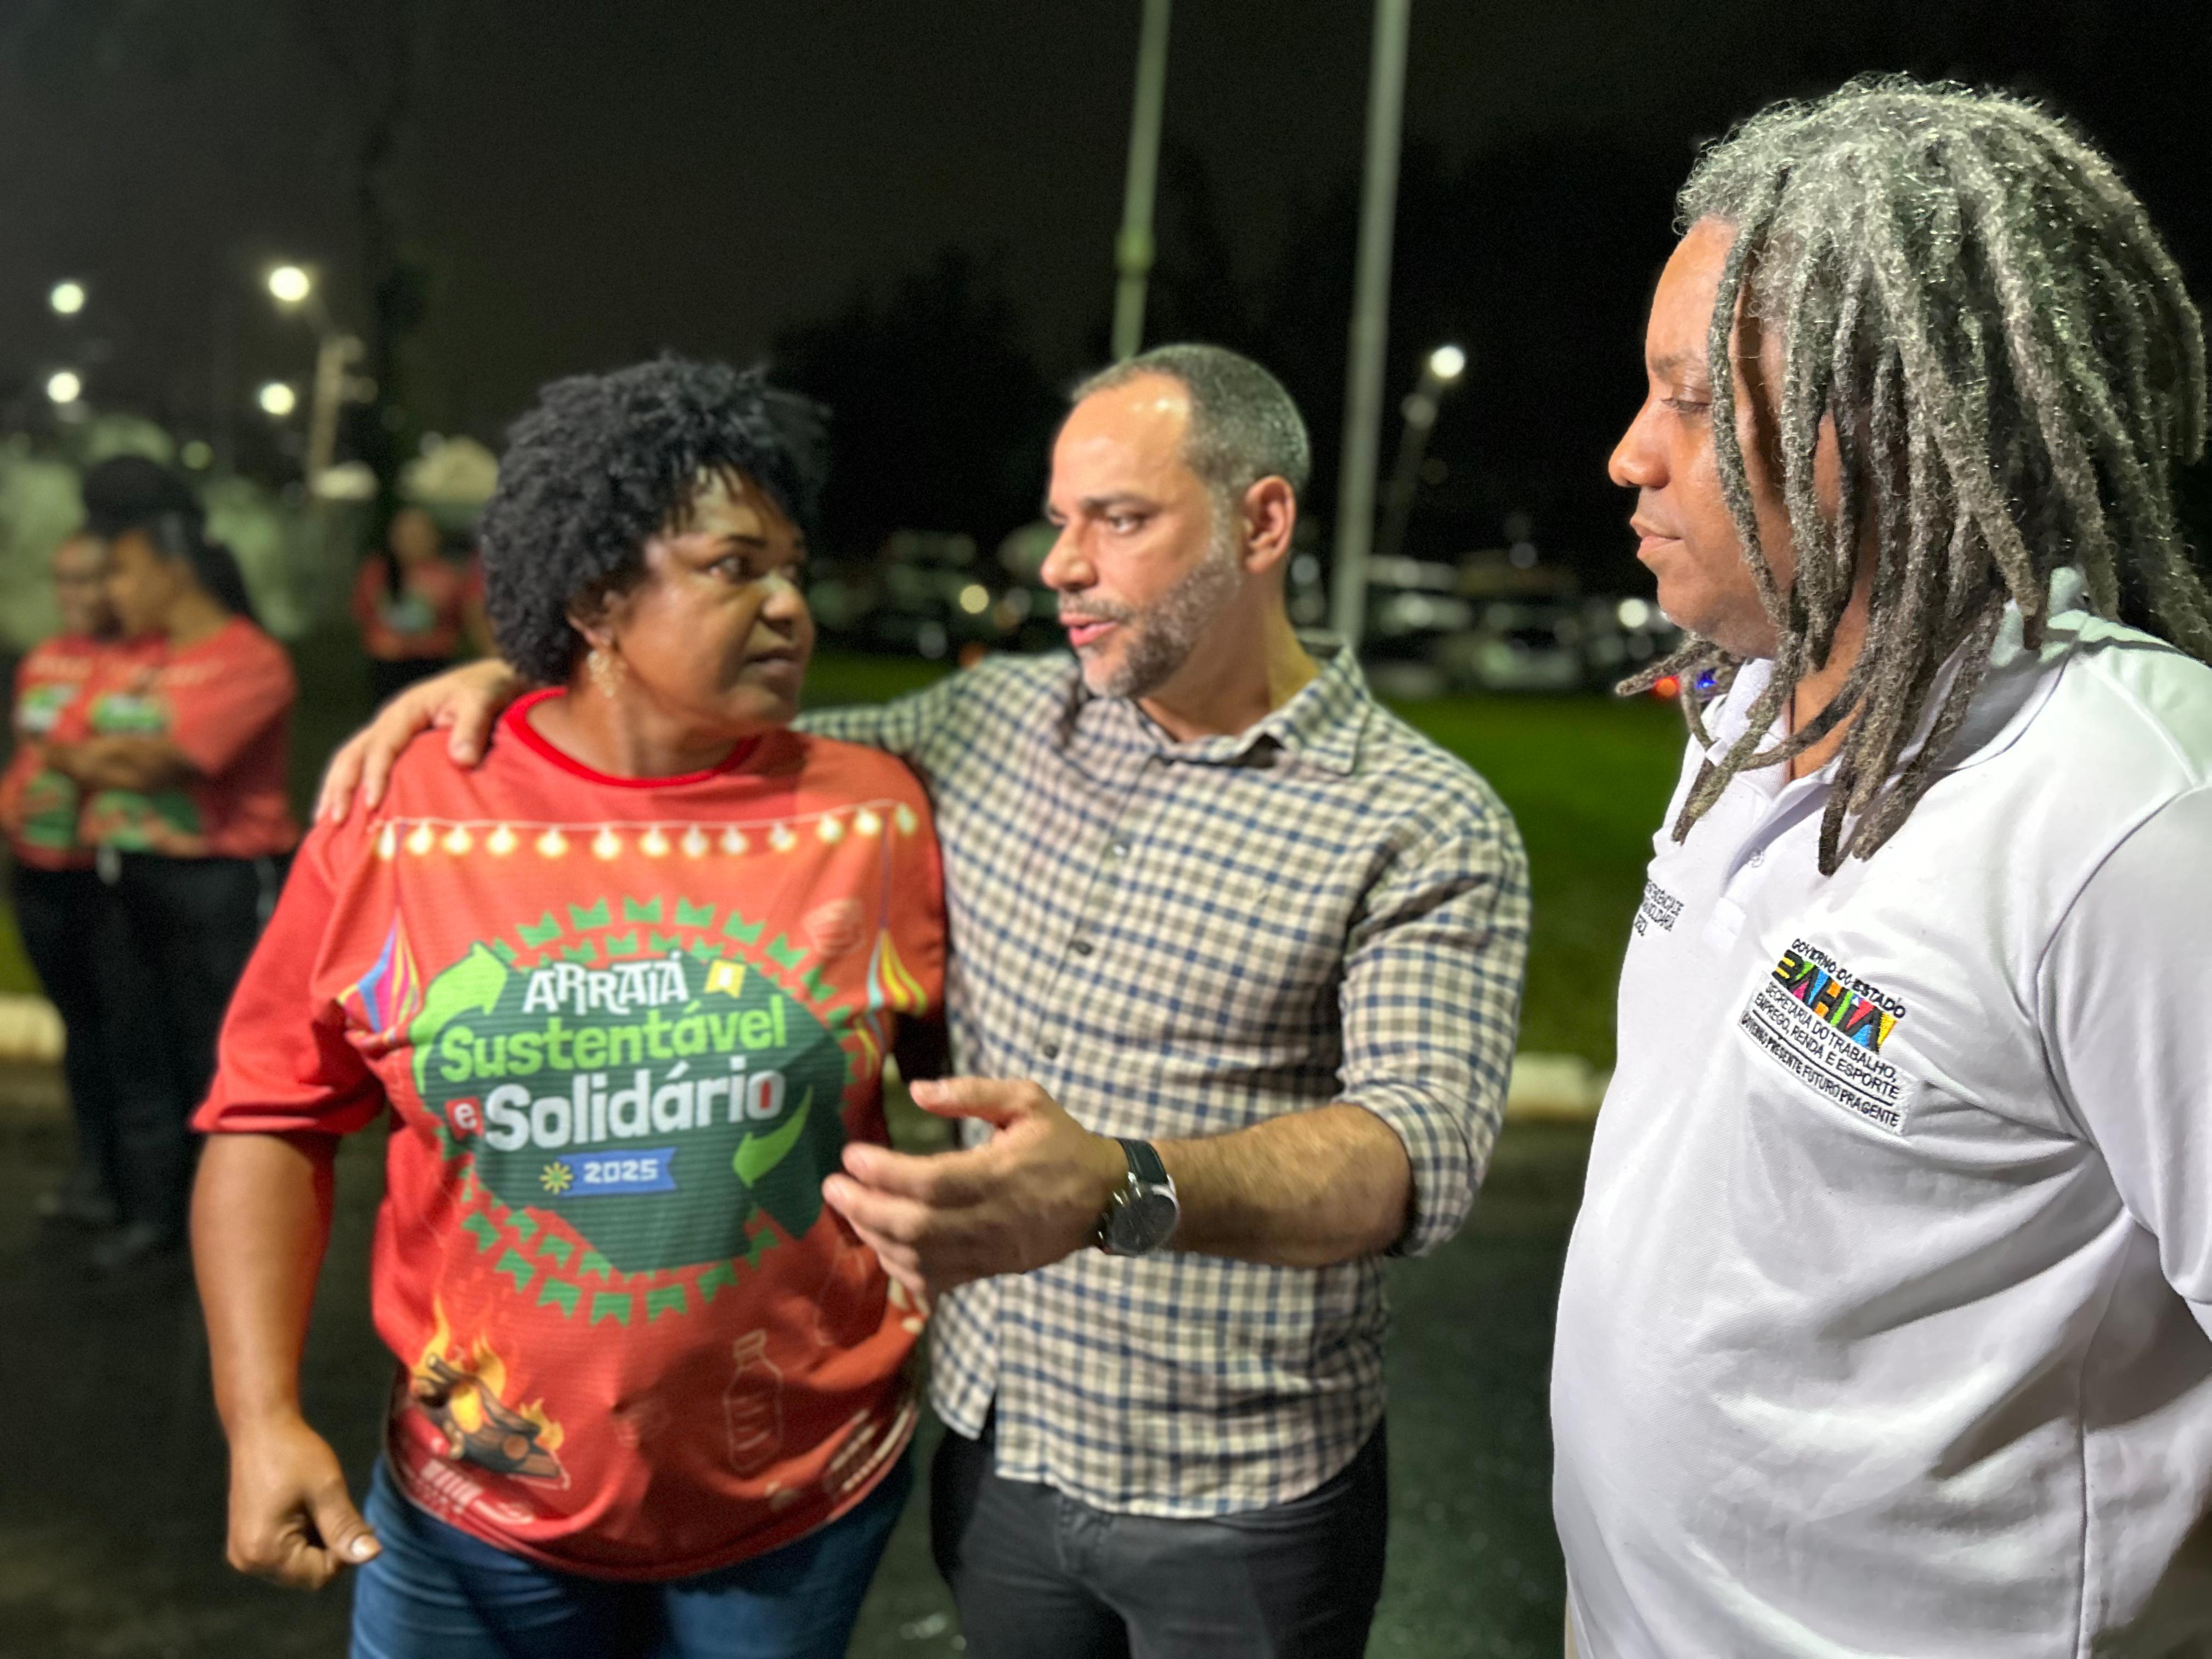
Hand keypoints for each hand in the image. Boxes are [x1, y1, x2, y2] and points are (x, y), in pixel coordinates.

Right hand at [223, 1413, 379, 1589]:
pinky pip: (285, 1553)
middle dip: (331, 1546)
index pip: (321, 1575)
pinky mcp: (247, 1542)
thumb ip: (346, 1528)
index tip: (352, 1516)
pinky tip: (305, 1507)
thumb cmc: (294, 1454)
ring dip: (318, 1540)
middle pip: (308, 1573)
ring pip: (299, 1563)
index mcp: (263, 1552)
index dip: (345, 1551)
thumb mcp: (327, 1490)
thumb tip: (372, 1556)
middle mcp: (247, 1561)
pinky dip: (303, 1536)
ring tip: (316, 1503)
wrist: (260, 1428)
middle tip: (335, 1505)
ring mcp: (244, 1553)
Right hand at [316, 658, 524, 820]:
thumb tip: (462, 760)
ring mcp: (387, 733)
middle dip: (342, 786)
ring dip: (335, 789)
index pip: (382, 745)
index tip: (372, 805)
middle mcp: (389, 721)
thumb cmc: (486, 690)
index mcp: (406, 710)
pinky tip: (342, 812)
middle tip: (335, 820)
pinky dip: (348, 787)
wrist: (489, 680)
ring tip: (324, 822)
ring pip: (349, 760)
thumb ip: (472, 728)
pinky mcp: (393, 745)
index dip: (374, 775)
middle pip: (353, 754)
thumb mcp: (482, 702)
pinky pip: (362, 765)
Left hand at [820, 1077, 1127, 1302]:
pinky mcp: (988, 1271)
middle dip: (864, 1209)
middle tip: (831, 1187)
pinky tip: (881, 1243)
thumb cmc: (1062, 1142)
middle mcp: (991, 1219)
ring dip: (875, 1237)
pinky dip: (900, 1268)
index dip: (884, 1173)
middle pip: (915, 1227)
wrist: (1105, 1198)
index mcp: (1000, 1174)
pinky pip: (935, 1281)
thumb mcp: (1028, 1100)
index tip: (850, 1155)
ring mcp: (989, 1252)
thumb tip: (917, 1091)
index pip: (931, 1182)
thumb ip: (973, 1093)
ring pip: (919, 1259)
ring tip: (850, 1209)